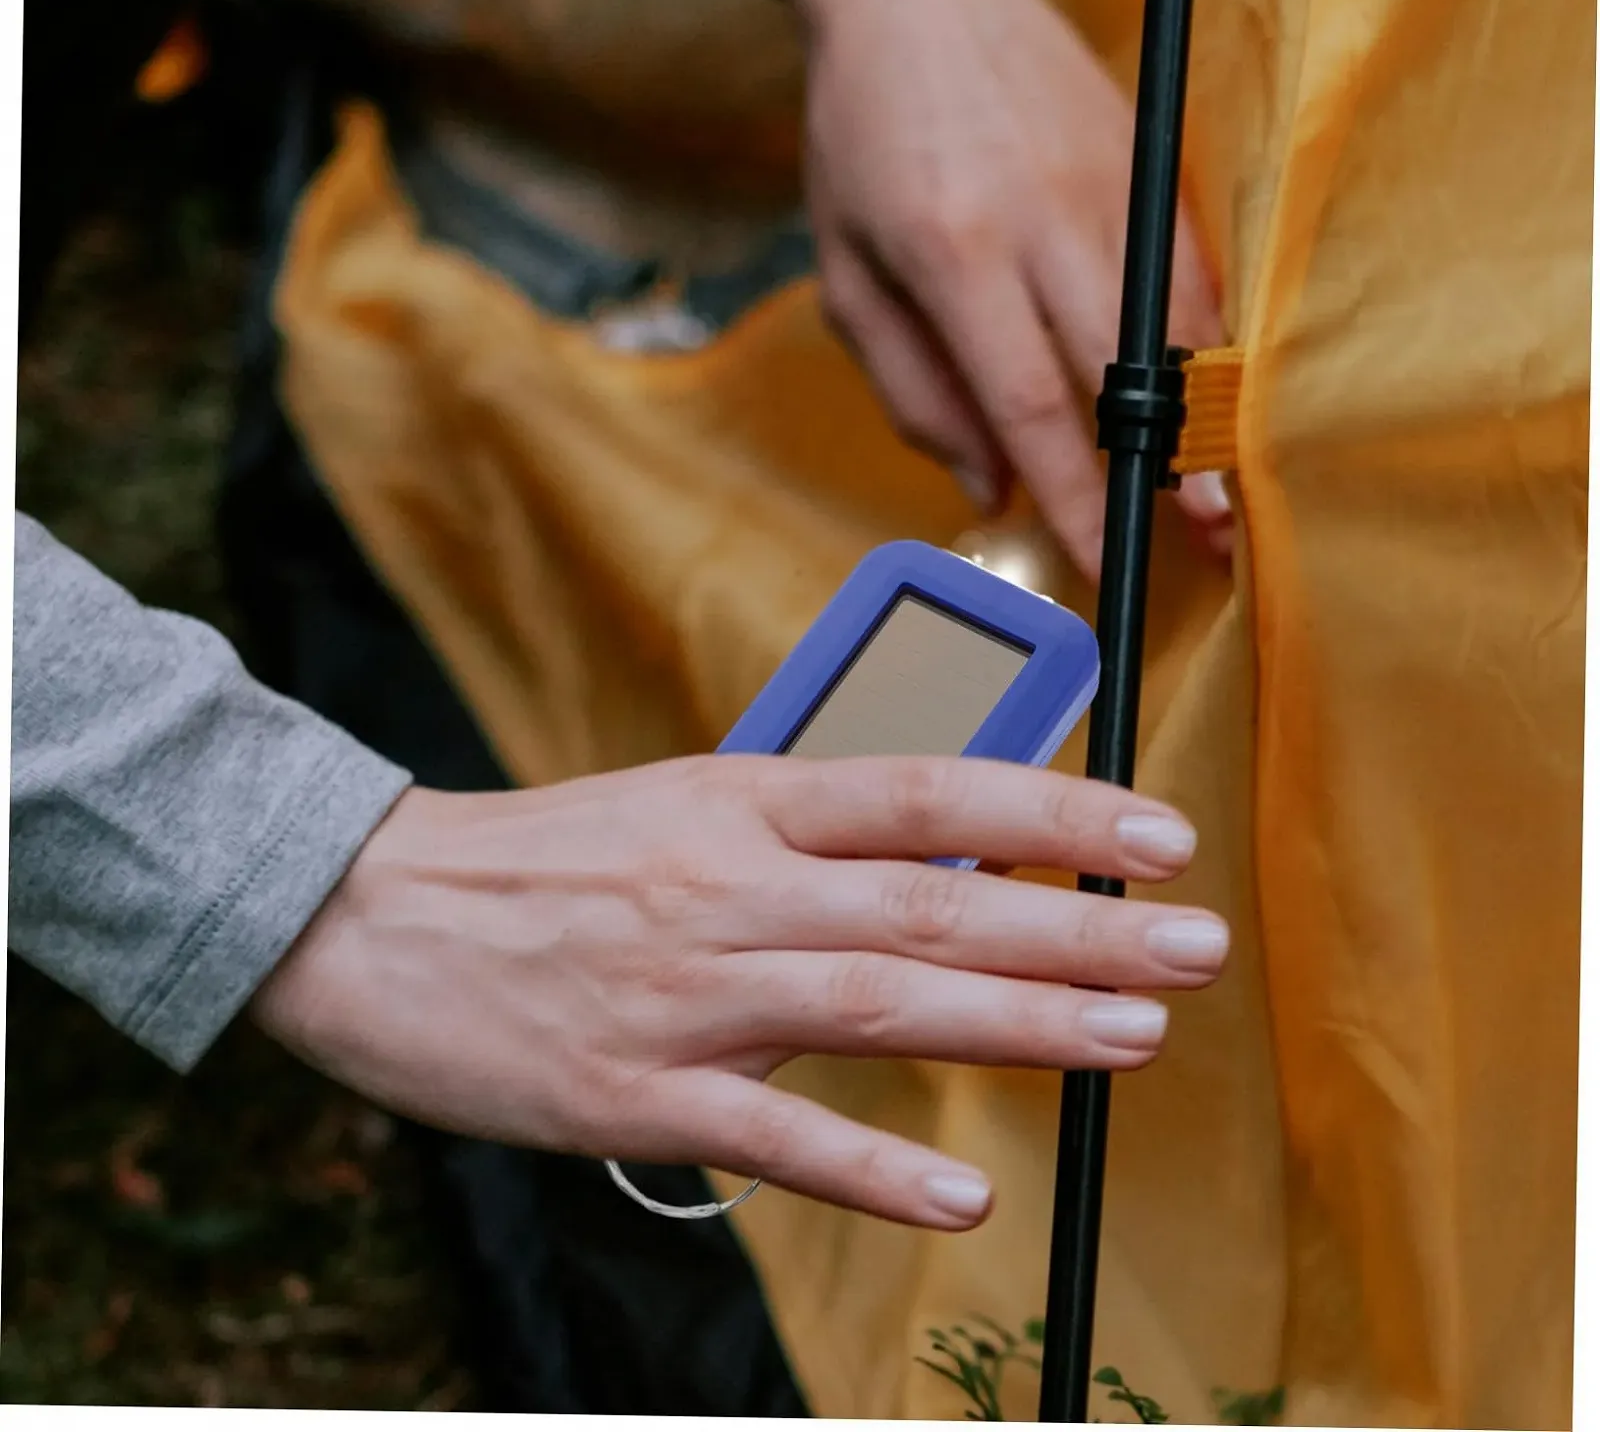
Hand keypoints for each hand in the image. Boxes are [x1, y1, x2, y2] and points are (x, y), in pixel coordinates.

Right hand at [253, 754, 1227, 1230]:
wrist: (370, 912)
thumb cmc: (542, 858)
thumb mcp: (681, 802)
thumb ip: (804, 828)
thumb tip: (947, 853)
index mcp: (739, 800)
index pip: (926, 790)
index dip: (1052, 807)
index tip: (1156, 830)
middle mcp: (729, 885)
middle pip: (933, 903)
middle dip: (1078, 926)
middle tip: (1195, 943)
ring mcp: (685, 991)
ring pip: (879, 1005)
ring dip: (1017, 1025)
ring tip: (1133, 1038)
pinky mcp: (631, 1092)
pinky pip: (771, 1134)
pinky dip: (873, 1168)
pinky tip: (967, 1193)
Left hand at [785, 0, 1230, 579]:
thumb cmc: (864, 141)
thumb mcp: (848, 274)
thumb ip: (912, 389)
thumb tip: (988, 480)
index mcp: (953, 253)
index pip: (1029, 403)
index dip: (1074, 494)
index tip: (1102, 560)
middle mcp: (1043, 219)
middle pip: (1122, 371)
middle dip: (1162, 471)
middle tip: (1199, 547)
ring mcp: (1107, 183)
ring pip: (1176, 323)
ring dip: (1204, 417)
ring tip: (1223, 493)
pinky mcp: (1145, 160)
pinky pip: (1192, 270)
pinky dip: (1204, 343)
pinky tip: (1206, 399)